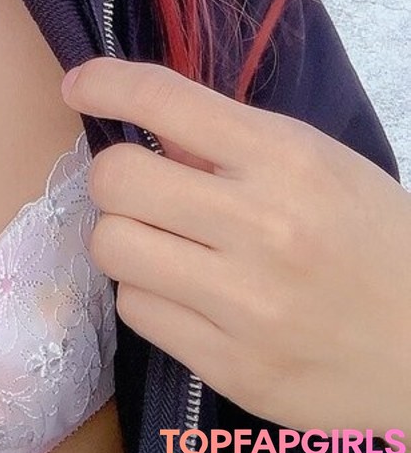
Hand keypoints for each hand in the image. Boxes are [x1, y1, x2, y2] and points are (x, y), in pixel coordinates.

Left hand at [61, 57, 410, 436]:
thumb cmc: (374, 244)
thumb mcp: (318, 165)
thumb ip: (232, 142)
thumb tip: (146, 123)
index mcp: (287, 159)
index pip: (164, 100)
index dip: (104, 84)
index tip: (78, 85)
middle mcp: (261, 227)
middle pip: (116, 178)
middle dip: (115, 175)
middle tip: (142, 188)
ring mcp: (245, 305)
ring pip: (112, 246)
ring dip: (126, 238)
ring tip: (164, 244)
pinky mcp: (232, 368)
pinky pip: (137, 311)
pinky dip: (149, 296)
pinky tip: (188, 295)